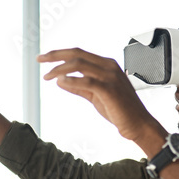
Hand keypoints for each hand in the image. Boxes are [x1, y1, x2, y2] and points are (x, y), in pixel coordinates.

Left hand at [38, 48, 164, 150]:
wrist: (138, 124)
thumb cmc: (121, 110)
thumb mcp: (95, 96)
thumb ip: (79, 87)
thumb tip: (61, 81)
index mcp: (106, 65)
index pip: (79, 53)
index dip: (60, 54)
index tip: (45, 58)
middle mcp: (109, 67)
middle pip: (77, 54)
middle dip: (55, 55)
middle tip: (39, 59)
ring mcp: (110, 77)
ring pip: (79, 64)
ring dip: (60, 69)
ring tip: (48, 76)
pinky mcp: (109, 89)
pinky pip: (87, 80)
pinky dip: (72, 80)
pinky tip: (61, 83)